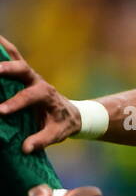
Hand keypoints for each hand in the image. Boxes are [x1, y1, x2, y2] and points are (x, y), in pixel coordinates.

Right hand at [0, 36, 80, 150]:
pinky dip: (3, 46)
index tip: (0, 111)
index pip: (29, 97)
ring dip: (1, 50)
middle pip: (22, 69)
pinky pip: (12, 55)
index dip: (15, 104)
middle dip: (7, 69)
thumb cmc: (62, 124)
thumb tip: (26, 149)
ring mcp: (30, 74)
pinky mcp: (23, 71)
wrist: (70, 113)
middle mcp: (37, 80)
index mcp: (47, 95)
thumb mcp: (56, 134)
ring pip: (15, 58)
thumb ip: (42, 140)